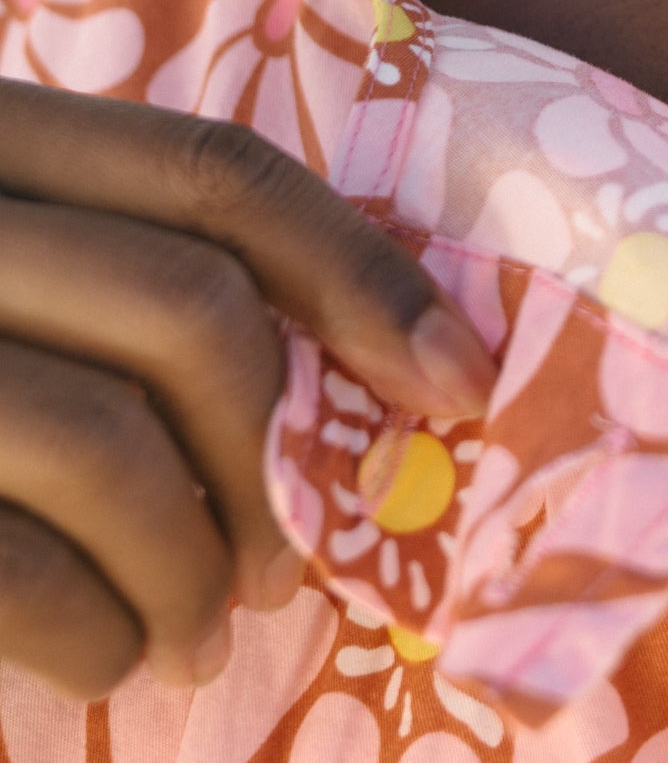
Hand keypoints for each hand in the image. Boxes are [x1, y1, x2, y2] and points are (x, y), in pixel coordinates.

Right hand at [0, 81, 495, 701]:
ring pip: (104, 446)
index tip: (454, 373)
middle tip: (286, 559)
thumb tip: (349, 368)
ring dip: (188, 566)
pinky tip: (100, 662)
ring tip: (192, 631)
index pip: (214, 175)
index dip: (358, 269)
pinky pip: (7, 565)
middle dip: (271, 450)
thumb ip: (112, 272)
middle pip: (186, 312)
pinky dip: (85, 629)